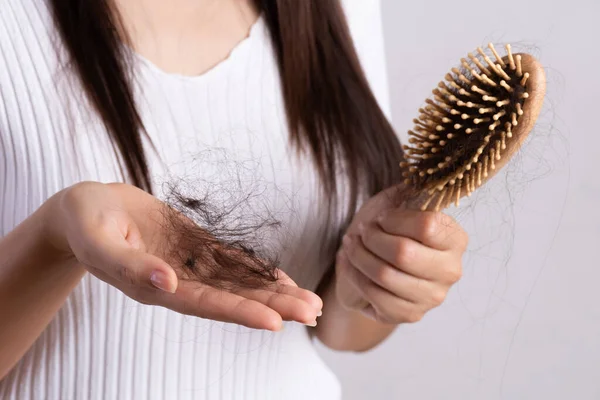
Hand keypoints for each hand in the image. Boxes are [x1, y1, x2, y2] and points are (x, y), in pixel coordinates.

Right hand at [43, 182, 321, 330]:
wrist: (88, 207)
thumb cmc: (86, 221)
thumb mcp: (98, 241)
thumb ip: (129, 266)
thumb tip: (165, 284)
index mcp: (155, 287)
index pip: (205, 304)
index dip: (240, 312)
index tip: (275, 322)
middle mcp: (179, 281)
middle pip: (232, 298)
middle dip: (272, 305)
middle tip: (312, 312)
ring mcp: (189, 265)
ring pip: (238, 283)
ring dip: (274, 292)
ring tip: (310, 302)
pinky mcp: (195, 246)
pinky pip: (231, 261)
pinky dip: (258, 270)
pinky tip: (283, 279)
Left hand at [335, 186, 466, 323]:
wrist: (371, 260)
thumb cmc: (387, 229)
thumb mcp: (397, 202)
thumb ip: (408, 193)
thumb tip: (417, 185)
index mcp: (454, 238)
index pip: (428, 226)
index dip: (395, 220)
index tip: (380, 218)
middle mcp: (450, 270)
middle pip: (404, 253)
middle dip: (372, 239)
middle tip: (362, 232)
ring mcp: (432, 297)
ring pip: (385, 275)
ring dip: (359, 257)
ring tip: (351, 246)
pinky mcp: (410, 315)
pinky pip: (376, 296)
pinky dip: (356, 277)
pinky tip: (353, 266)